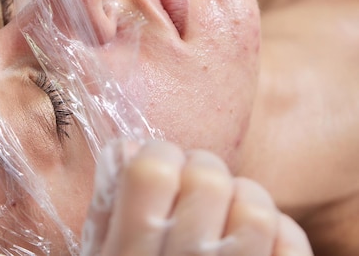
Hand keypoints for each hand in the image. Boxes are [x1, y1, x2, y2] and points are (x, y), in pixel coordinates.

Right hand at [81, 140, 312, 255]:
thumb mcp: (102, 253)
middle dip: (197, 169)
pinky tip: (250, 240)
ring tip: (222, 212)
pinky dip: (275, 230)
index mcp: (129, 253)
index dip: (155, 154)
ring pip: (254, 204)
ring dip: (237, 196)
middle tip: (189, 186)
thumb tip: (131, 146)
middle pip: (208, 178)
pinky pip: (289, 238)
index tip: (154, 165)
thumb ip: (108, 206)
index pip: (152, 171)